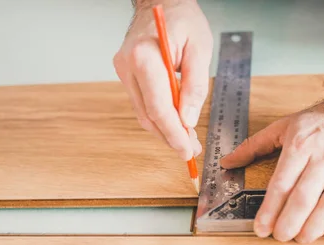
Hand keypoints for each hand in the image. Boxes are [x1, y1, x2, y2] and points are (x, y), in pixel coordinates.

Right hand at [113, 0, 212, 160]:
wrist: (161, 2)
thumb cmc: (183, 20)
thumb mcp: (200, 49)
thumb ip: (195, 86)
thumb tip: (188, 120)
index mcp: (145, 58)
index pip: (158, 108)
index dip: (174, 134)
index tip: (187, 150)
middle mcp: (128, 67)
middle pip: (148, 116)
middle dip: (170, 137)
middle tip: (190, 151)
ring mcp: (124, 72)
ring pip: (143, 114)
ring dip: (165, 131)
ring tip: (186, 142)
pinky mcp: (126, 75)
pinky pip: (143, 104)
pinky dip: (159, 118)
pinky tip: (175, 125)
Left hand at [220, 94, 323, 243]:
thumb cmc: (321, 120)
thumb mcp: (285, 126)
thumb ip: (254, 145)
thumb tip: (226, 162)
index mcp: (301, 145)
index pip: (281, 184)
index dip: (269, 210)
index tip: (261, 228)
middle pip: (304, 198)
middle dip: (289, 223)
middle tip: (280, 237)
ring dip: (315, 227)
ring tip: (302, 239)